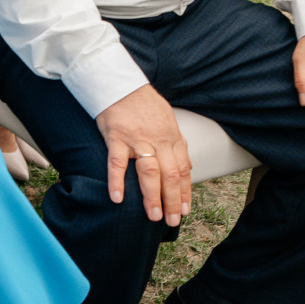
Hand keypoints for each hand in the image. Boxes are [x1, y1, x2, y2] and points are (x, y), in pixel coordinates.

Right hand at [95, 85, 191, 225]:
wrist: (120, 82)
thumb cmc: (142, 101)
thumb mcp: (167, 118)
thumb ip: (177, 143)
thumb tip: (187, 166)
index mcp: (171, 137)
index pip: (182, 170)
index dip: (185, 192)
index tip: (185, 210)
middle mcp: (157, 140)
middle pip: (169, 175)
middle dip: (172, 201)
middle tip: (172, 221)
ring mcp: (137, 139)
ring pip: (149, 172)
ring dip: (152, 197)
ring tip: (154, 216)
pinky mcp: (116, 137)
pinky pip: (118, 162)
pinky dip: (117, 181)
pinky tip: (118, 198)